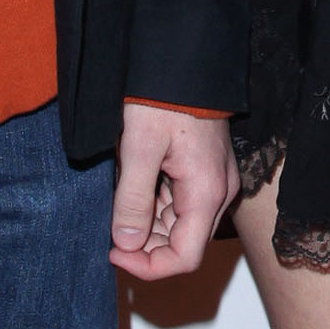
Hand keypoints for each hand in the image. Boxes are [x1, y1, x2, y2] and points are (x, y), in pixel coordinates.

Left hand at [109, 101, 238, 281]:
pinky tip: (135, 185)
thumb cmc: (164, 97)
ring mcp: (214, 183)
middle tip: (111, 229)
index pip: (184, 258)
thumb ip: (134, 199)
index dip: (147, 266)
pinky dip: (155, 205)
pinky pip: (180, 203)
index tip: (114, 251)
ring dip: (148, 224)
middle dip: (145, 246)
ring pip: (179, 225)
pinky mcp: (205, 172)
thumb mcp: (139, 147)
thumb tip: (127, 243)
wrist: (186, 62)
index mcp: (206, 194)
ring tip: (121, 197)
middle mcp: (218, 194)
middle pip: (182, 244)